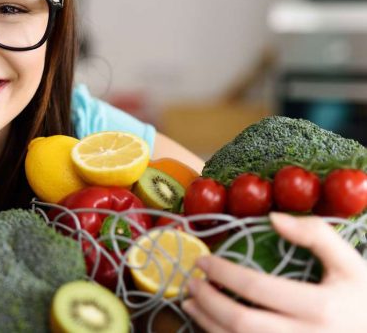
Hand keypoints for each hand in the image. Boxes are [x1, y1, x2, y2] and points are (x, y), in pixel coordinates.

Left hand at [183, 212, 366, 332]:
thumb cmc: (363, 300)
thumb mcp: (351, 264)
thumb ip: (317, 235)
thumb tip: (273, 217)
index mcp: (321, 307)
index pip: (258, 288)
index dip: (223, 273)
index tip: (203, 261)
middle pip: (241, 322)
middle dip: (207, 301)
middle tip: (191, 282)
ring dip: (207, 323)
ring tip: (191, 302)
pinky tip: (210, 325)